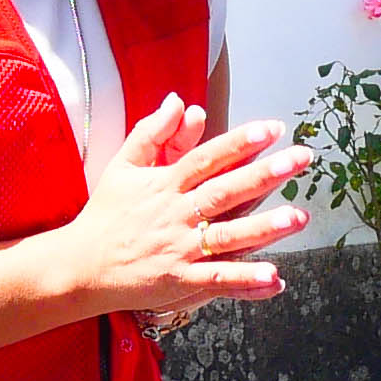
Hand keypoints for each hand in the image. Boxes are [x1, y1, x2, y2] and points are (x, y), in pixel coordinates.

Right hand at [48, 98, 310, 322]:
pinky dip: (246, 280)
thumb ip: (151, 132)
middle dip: (266, 174)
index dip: (239, 142)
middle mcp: (176, 214)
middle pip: (225, 191)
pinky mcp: (180, 281)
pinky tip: (275, 277)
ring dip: (265, 227)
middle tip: (302, 159)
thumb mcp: (122, 166)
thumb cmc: (105, 214)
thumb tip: (178, 100)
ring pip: (228, 236)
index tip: (272, 129)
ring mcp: (180, 249)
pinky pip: (218, 280)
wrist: (78, 266)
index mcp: (165, 184)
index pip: (207, 157)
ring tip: (299, 216)